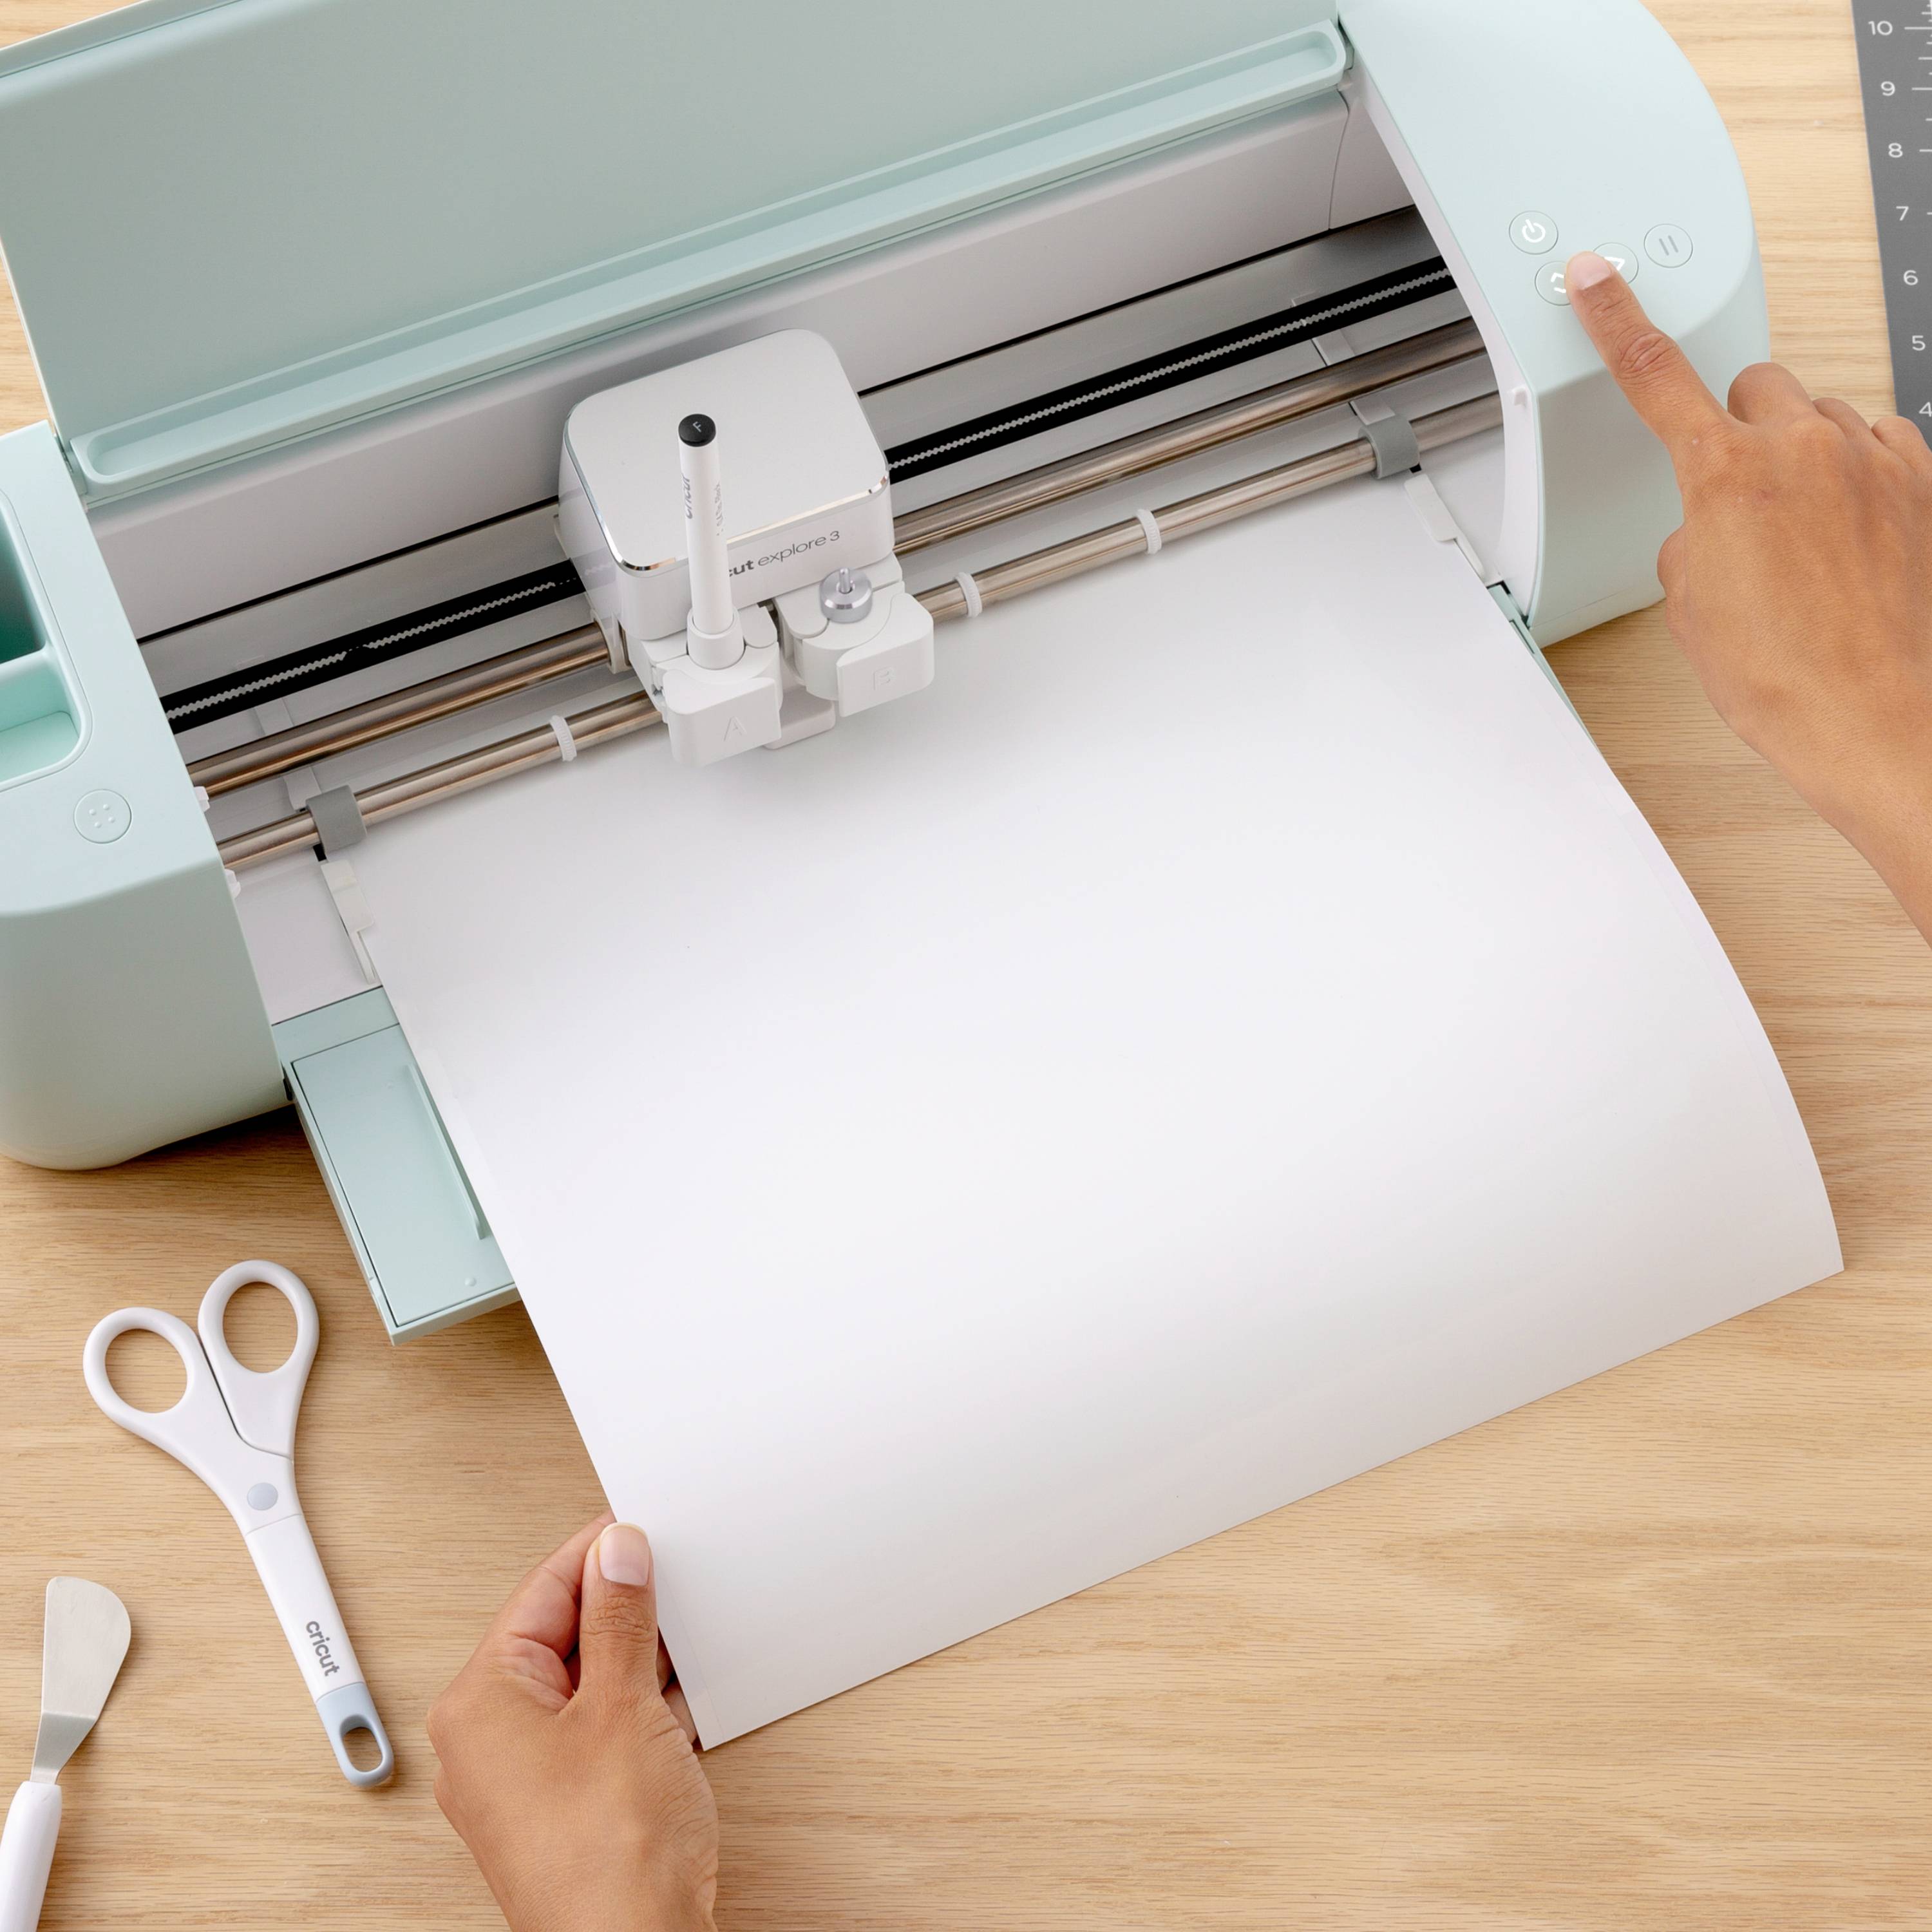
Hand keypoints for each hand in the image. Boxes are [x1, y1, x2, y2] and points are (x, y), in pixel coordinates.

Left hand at [428, 1518, 717, 1931]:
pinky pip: (597, 1732)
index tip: (637, 1527)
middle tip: (670, 1577)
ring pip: (582, 1686)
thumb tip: (617, 1556)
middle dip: (618, 1609)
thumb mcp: (624, 1704)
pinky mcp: (564, 1811)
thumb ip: (620, 1619)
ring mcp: (524, 1782)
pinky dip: (636, 1709)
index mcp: (479, 1703)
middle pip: (557, 1637)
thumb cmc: (608, 1855)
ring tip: (683, 1639)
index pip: (539, 1593)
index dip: (595, 1554)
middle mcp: (487, 1742)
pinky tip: (678, 1699)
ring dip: (633, 1660)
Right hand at [1566, 249, 1931, 942]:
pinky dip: (1859, 476)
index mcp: (1724, 475)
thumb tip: (1713, 525)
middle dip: (1739, 427)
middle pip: (1754, 387)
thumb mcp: (1693, 608)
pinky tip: (1851, 535)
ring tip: (1802, 537)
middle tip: (1737, 493)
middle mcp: (1803, 449)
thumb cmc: (1786, 677)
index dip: (1615, 318)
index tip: (1597, 280)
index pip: (1653, 373)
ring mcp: (1871, 459)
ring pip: (1820, 416)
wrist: (1878, 717)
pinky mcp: (1920, 481)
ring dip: (1803, 457)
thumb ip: (1691, 538)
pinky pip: (1879, 444)